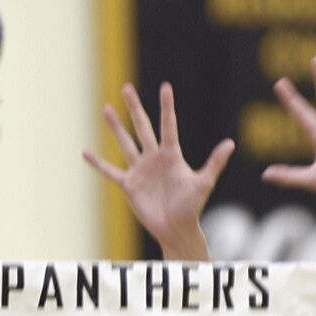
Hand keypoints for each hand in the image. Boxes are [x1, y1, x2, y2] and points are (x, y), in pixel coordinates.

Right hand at [83, 82, 231, 262]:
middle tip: (126, 88)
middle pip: (142, 128)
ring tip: (106, 109)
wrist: (175, 228)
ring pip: (125, 143)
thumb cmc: (192, 206)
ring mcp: (139, 170)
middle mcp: (154, 158)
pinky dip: (98, 164)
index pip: (168, 126)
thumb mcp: (204, 183)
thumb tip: (230, 143)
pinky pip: (110, 172)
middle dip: (134, 108)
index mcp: (171, 155)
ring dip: (115, 127)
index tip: (165, 87)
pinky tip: (85, 152)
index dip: (166, 107)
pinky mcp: (129, 185)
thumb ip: (214, 163)